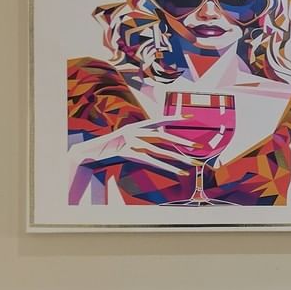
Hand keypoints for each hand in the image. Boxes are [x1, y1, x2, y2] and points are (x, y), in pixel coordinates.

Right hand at [71, 117, 203, 175]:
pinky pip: (152, 162)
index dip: (173, 118)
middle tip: (199, 146)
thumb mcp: (129, 138)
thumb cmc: (113, 146)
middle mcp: (135, 132)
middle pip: (163, 137)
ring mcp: (131, 142)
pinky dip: (167, 168)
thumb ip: (144, 137)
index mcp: (136, 126)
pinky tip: (179, 172)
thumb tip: (161, 138)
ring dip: (178, 159)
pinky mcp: (129, 154)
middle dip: (182, 142)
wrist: (92, 152)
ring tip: (193, 164)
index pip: (158, 120)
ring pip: (160, 151)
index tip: (190, 116)